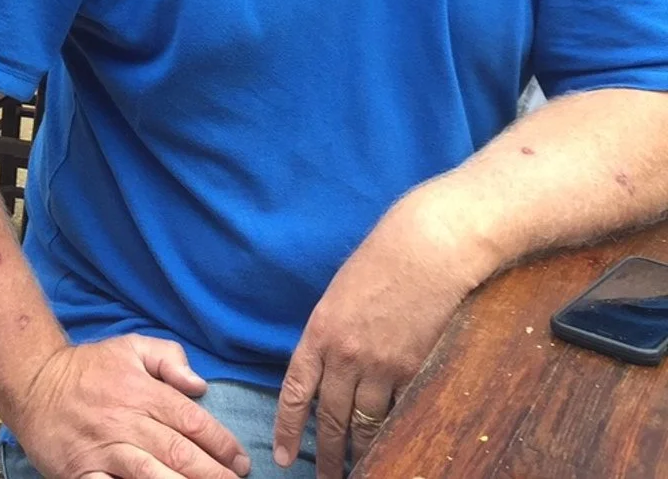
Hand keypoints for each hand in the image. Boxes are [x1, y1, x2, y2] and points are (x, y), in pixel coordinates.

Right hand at [14, 336, 248, 478]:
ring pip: (152, 476)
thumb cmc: (88, 368)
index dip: (221, 443)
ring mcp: (105, 450)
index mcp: (142, 392)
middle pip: (178, 452)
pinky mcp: (83, 474)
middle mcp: (127, 422)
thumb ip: (167, 357)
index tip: (241, 461)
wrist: (33, 382)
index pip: (191, 420)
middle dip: (213, 473)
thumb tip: (199, 384)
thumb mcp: (129, 347)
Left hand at [272, 194, 484, 476]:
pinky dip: (392, 429)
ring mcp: (380, 366)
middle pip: (329, 417)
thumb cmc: (381, 262)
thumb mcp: (340, 295)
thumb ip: (331, 334)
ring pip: (364, 423)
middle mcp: (345, 354)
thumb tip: (329, 367)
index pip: (296, 391)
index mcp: (320, 331)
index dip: (288, 428)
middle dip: (326, 453)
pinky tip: (390, 444)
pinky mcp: (412, 371)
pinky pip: (397, 411)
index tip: (283, 456)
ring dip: (360, 451)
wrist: (425, 251)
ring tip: (358, 470)